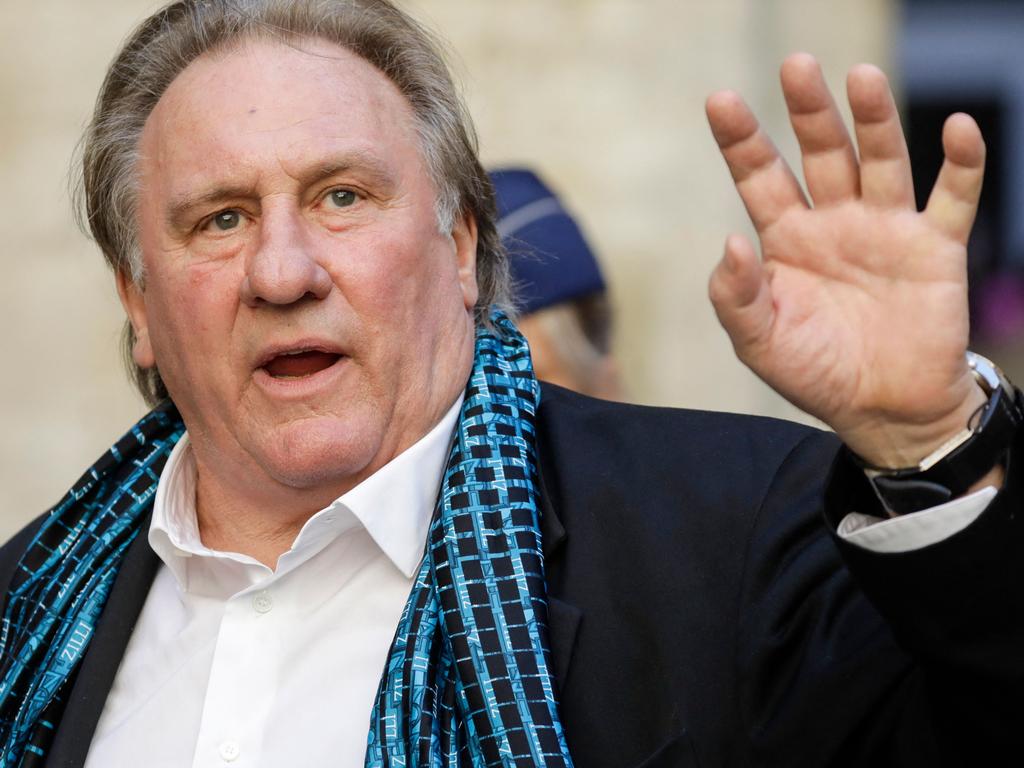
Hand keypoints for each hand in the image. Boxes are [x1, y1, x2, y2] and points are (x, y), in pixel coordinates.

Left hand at [706, 53, 987, 467]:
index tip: (719, 101)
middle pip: (822, 153)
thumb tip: (728, 243)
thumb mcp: (759, 343)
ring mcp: (886, 229)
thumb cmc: (815, 373)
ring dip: (875, 121)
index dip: (742, 141)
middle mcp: (835, 222)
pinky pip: (954, 197)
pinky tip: (957, 128)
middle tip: (797, 66)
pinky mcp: (936, 248)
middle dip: (810, 112)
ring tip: (862, 78)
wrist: (883, 410)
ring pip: (882, 161)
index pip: (760, 177)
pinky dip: (962, 162)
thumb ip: (736, 297)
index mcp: (787, 240)